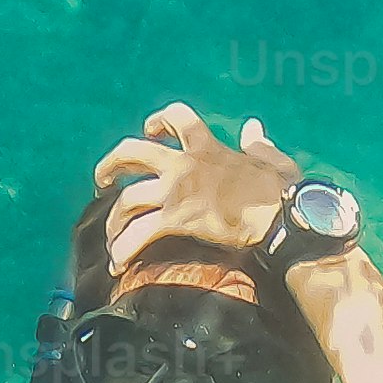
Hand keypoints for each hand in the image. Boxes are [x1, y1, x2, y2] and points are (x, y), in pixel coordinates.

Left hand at [95, 101, 302, 267]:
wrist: (280, 218)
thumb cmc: (281, 191)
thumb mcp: (272, 159)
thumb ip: (257, 143)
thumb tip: (253, 127)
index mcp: (206, 146)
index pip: (176, 117)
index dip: (158, 122)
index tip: (150, 131)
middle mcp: (183, 165)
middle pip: (131, 152)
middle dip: (110, 165)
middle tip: (102, 181)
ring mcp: (176, 192)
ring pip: (127, 200)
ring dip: (114, 221)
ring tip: (110, 238)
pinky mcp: (177, 219)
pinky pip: (138, 233)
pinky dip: (124, 249)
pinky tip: (118, 264)